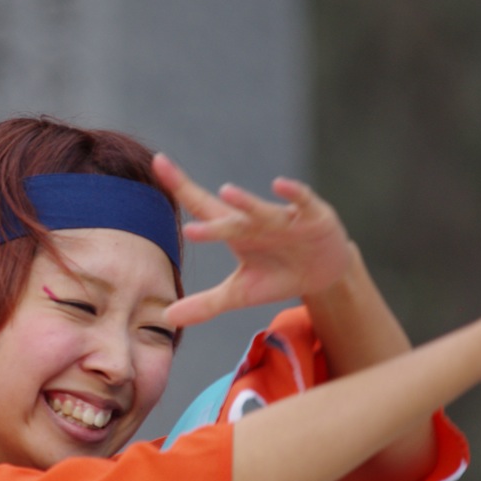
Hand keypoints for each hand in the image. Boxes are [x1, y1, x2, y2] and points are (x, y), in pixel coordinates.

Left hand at [152, 153, 354, 326]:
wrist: (322, 273)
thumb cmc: (276, 276)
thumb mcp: (240, 293)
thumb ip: (205, 304)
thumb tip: (167, 318)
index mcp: (234, 232)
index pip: (201, 206)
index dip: (179, 186)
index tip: (157, 162)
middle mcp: (254, 220)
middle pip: (228, 219)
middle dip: (211, 224)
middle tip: (189, 229)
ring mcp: (283, 218)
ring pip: (261, 210)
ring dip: (246, 203)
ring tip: (227, 193)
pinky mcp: (312, 217)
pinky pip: (302, 201)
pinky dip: (293, 193)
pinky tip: (280, 185)